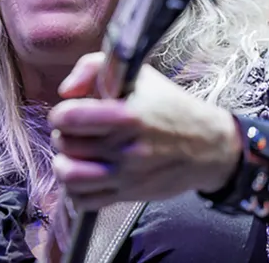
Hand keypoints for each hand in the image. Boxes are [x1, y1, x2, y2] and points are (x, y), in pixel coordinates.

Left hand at [47, 52, 241, 210]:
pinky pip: (84, 200)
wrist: (207, 145)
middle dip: (63, 135)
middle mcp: (125, 148)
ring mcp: (126, 175)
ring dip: (64, 164)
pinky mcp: (128, 194)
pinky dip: (75, 189)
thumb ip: (93, 68)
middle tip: (74, 132)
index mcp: (127, 115)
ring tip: (73, 155)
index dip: (61, 113)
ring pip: (70, 177)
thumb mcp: (138, 74)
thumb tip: (66, 91)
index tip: (69, 112)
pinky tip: (84, 174)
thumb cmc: (170, 106)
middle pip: (66, 145)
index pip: (70, 117)